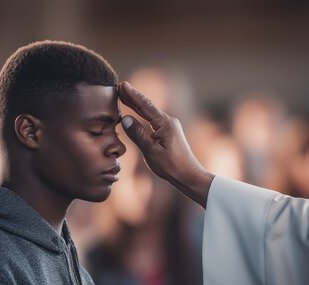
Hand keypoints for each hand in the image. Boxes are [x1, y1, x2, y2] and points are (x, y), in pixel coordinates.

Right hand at [117, 81, 213, 207]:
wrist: (189, 175)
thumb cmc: (171, 165)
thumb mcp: (150, 151)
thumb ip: (137, 134)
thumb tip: (125, 118)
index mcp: (165, 123)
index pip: (145, 105)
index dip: (132, 95)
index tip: (122, 85)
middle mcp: (168, 121)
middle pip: (147, 106)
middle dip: (133, 97)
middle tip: (119, 86)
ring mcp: (170, 126)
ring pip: (150, 112)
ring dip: (136, 105)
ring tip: (124, 95)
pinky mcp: (169, 133)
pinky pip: (153, 120)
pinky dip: (142, 115)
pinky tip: (136, 113)